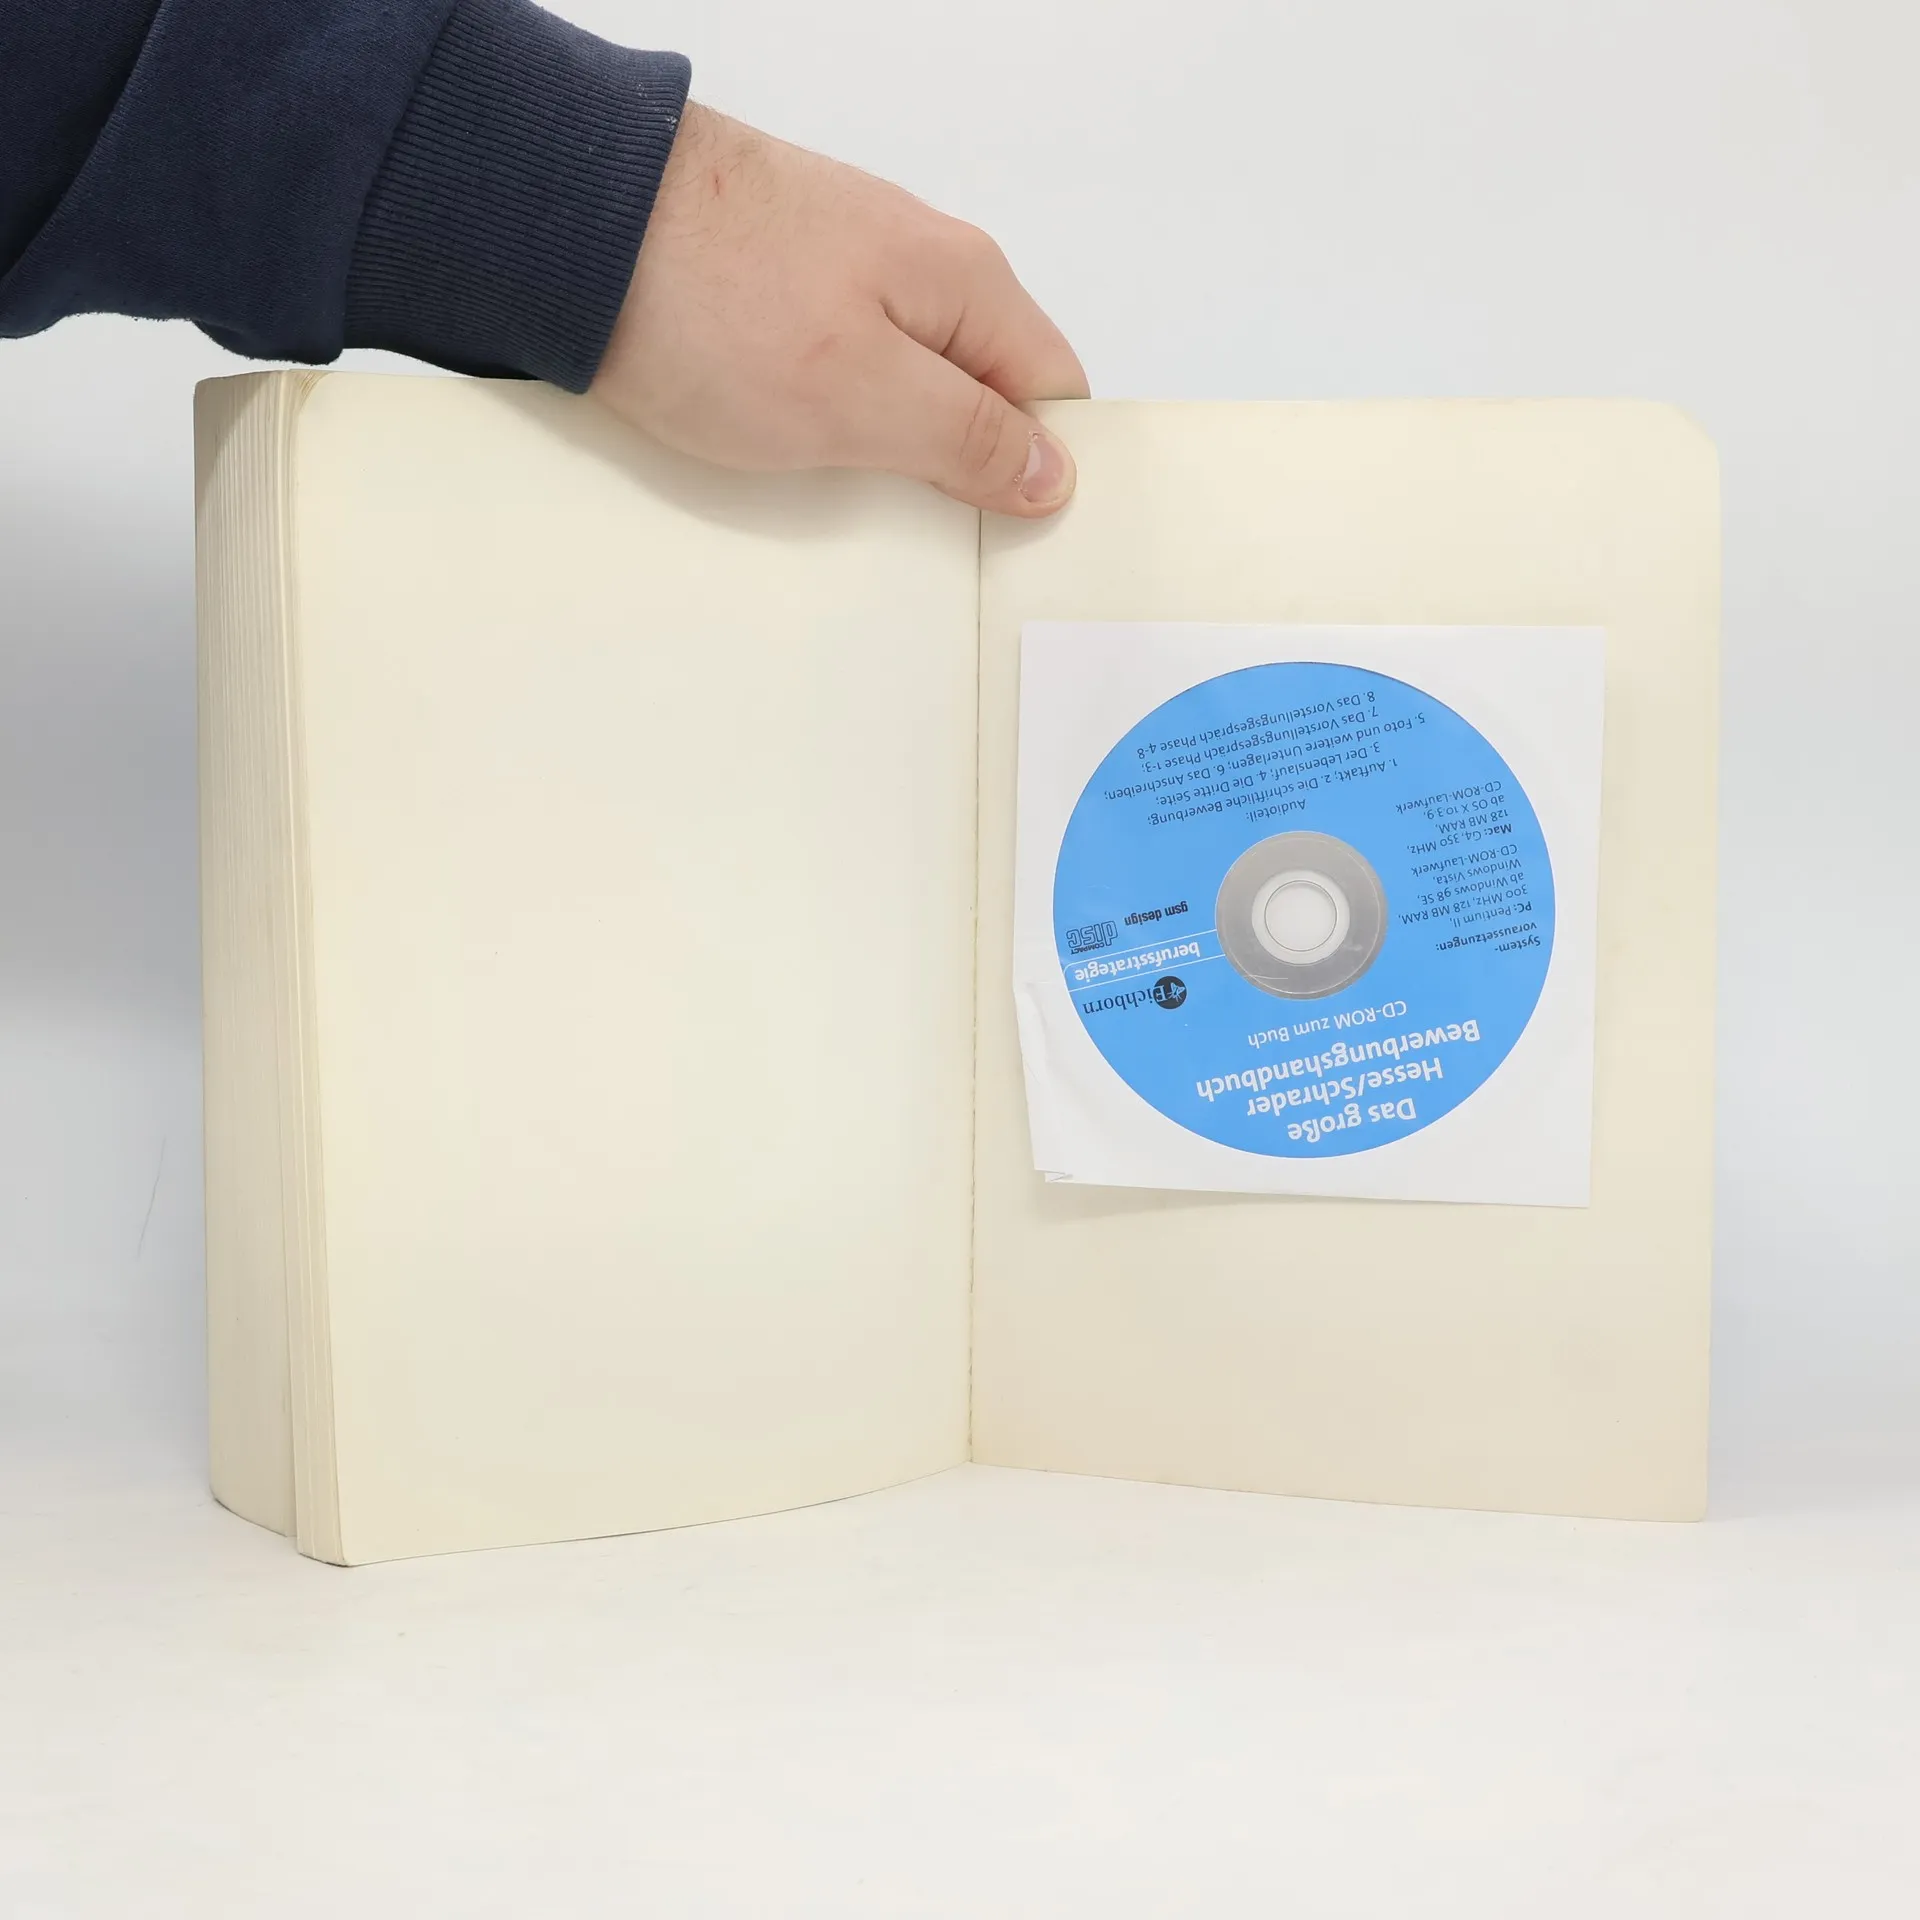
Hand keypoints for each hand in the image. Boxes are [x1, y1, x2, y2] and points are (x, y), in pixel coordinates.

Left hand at [591, 104, 1087, 516]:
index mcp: (963, 282)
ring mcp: (838, 272)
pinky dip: (818, 424)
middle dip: (958, 471)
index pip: (1050, 390)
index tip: (1014, 541)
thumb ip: (968, 437)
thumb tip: (1052, 473)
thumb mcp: (864, 396)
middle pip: (976, 390)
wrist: (566, 221)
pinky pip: (828, 374)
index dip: (1043, 470)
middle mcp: (912, 265)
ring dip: (882, 452)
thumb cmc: (713, 299)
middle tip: (922, 543)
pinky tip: (783, 456)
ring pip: (898, 387)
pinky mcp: (772, 288)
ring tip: (841, 502)